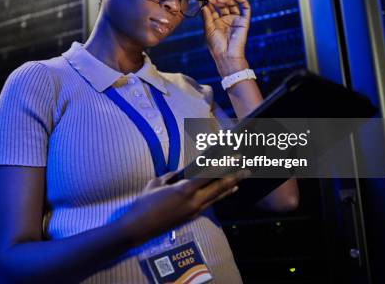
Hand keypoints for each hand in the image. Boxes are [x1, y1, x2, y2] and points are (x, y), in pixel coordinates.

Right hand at [118, 169, 250, 246]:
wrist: (139, 228)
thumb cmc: (144, 203)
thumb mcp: (156, 183)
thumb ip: (172, 176)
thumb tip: (182, 172)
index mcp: (184, 190)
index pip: (208, 174)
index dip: (223, 164)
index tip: (234, 156)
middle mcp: (194, 201)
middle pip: (218, 187)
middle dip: (233, 176)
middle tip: (246, 167)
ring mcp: (194, 211)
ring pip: (217, 196)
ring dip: (230, 186)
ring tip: (241, 178)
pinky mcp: (191, 217)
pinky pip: (210, 203)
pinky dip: (221, 195)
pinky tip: (227, 191)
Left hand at [201, 0, 251, 62]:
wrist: (227, 55)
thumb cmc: (216, 45)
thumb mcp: (208, 29)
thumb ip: (206, 16)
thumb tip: (203, 5)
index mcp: (216, 22)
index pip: (213, 8)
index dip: (208, 2)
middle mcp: (226, 20)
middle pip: (222, 5)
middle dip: (216, 0)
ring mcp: (235, 19)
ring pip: (232, 4)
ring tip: (218, 0)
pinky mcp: (244, 21)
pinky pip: (245, 8)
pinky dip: (242, 0)